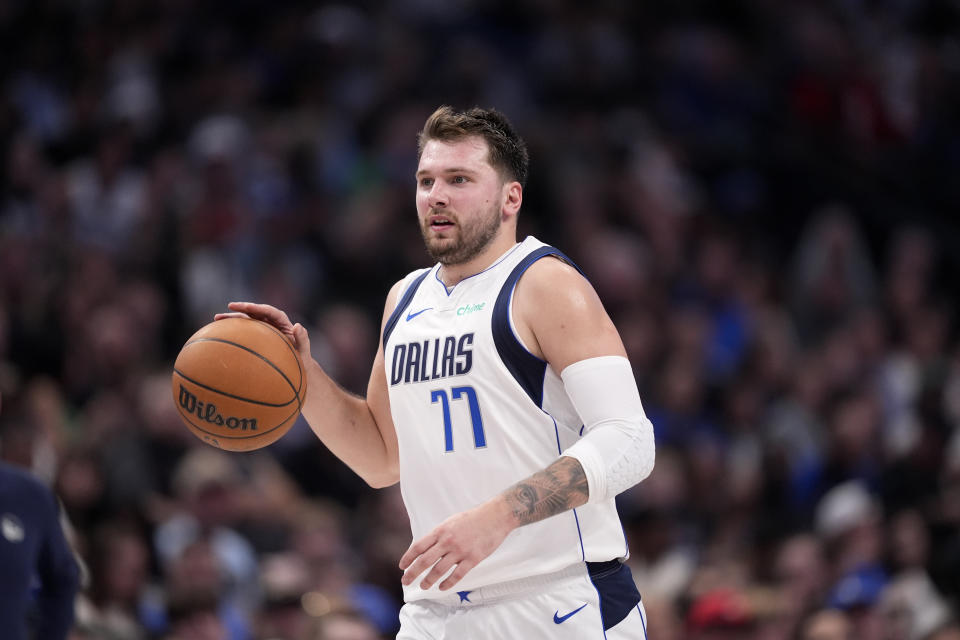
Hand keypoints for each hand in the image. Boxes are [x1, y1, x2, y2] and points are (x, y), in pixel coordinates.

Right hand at [215, 302, 311, 362]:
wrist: (297, 367)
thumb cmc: (301, 359)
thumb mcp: (304, 351)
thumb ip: (303, 339)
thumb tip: (299, 325)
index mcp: (283, 323)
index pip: (269, 311)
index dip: (257, 307)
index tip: (246, 307)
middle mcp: (272, 323)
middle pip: (256, 312)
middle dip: (242, 308)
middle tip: (229, 306)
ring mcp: (264, 329)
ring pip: (247, 320)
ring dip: (233, 318)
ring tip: (216, 318)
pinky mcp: (258, 337)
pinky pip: (245, 332)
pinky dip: (233, 331)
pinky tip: (219, 334)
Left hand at [398, 498, 513, 590]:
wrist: (495, 516)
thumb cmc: (473, 518)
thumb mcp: (451, 521)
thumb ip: (439, 534)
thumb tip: (427, 547)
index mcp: (441, 530)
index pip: (419, 546)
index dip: (408, 558)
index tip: (402, 566)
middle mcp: (448, 541)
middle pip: (425, 561)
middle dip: (412, 573)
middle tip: (405, 581)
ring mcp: (460, 551)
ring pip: (439, 570)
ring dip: (428, 581)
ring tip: (423, 586)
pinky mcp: (473, 559)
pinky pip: (457, 575)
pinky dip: (447, 583)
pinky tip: (442, 588)